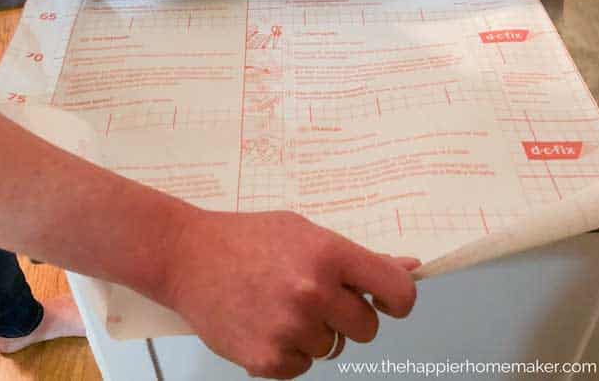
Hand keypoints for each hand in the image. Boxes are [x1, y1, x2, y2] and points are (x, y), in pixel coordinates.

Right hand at [158, 209, 419, 379]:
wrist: (188, 256)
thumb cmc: (248, 237)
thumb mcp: (305, 231)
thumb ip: (357, 255)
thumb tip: (409, 265)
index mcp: (329, 255)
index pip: (398, 291)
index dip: (398, 300)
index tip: (388, 301)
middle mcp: (313, 292)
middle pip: (367, 328)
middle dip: (350, 316)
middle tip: (317, 297)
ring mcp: (290, 329)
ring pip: (333, 347)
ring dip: (314, 332)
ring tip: (281, 304)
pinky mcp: (267, 360)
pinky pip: (302, 366)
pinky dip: (289, 351)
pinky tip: (265, 322)